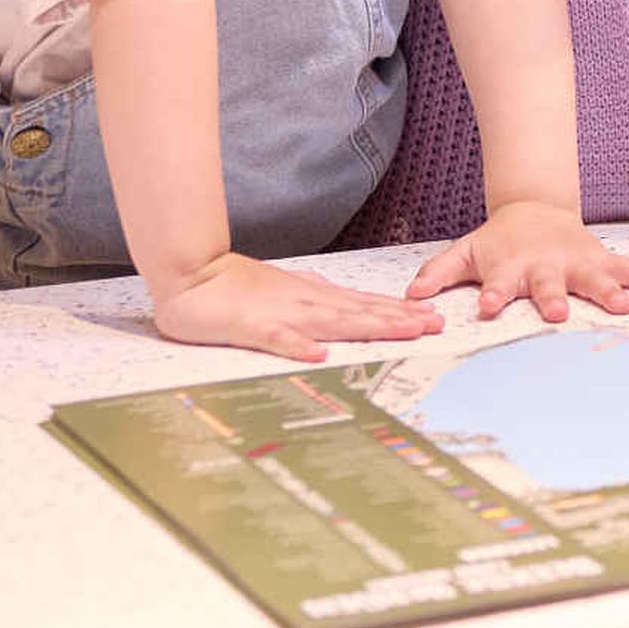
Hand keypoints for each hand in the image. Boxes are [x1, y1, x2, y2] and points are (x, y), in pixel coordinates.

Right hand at [149, 254, 441, 362]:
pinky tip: (318, 354)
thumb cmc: (234, 286)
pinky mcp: (251, 327)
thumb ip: (311, 294)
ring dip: (370, 326)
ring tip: (404, 332)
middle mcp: (305, 302)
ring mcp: (281, 313)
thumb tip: (339, 296)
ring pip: (333, 321)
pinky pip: (278, 339)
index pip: (364, 304)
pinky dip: (298, 346)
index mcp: (312, 297)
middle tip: (437, 324)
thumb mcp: (282, 288)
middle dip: (400, 319)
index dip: (399, 311)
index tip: (431, 316)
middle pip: (361, 312)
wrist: (191, 273)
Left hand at [406, 199, 628, 321]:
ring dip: (608, 292)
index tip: (487, 307)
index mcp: (510, 267)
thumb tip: (411, 295)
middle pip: (548, 284)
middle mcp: (546, 266)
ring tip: (623, 307)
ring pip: (594, 278)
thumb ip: (439, 273)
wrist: (535, 210)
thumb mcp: (465, 252)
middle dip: (553, 297)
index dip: (493, 295)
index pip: (499, 284)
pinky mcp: (601, 260)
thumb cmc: (498, 242)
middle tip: (557, 312)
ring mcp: (576, 263)